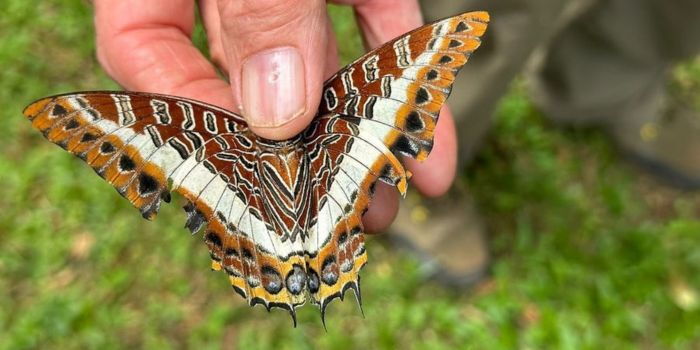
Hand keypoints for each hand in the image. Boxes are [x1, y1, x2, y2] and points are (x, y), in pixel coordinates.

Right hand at [94, 0, 456, 231]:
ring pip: (318, 57)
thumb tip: (277, 110)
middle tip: (329, 210)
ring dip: (357, 127)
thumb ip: (257, 7)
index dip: (184, 110)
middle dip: (295, 148)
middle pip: (246, 72)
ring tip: (386, 193)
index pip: (143, 47)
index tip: (247, 164)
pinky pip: (376, 12)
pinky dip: (404, 63)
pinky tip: (427, 125)